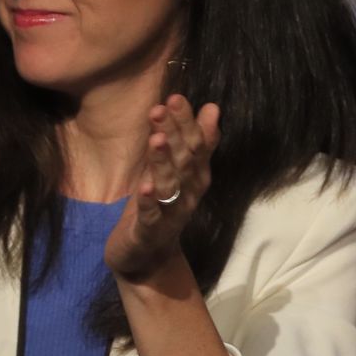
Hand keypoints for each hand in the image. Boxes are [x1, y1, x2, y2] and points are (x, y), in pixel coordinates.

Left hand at [105, 95, 221, 282]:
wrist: (146, 257)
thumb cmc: (159, 206)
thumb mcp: (176, 170)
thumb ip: (192, 140)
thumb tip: (212, 107)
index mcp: (195, 176)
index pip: (196, 145)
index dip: (187, 122)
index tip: (176, 97)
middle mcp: (188, 193)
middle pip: (185, 161)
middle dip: (176, 134)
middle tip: (164, 107)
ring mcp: (171, 213)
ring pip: (170, 185)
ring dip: (164, 162)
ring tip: (156, 139)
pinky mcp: (150, 231)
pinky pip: (151, 214)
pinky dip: (148, 201)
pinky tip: (143, 186)